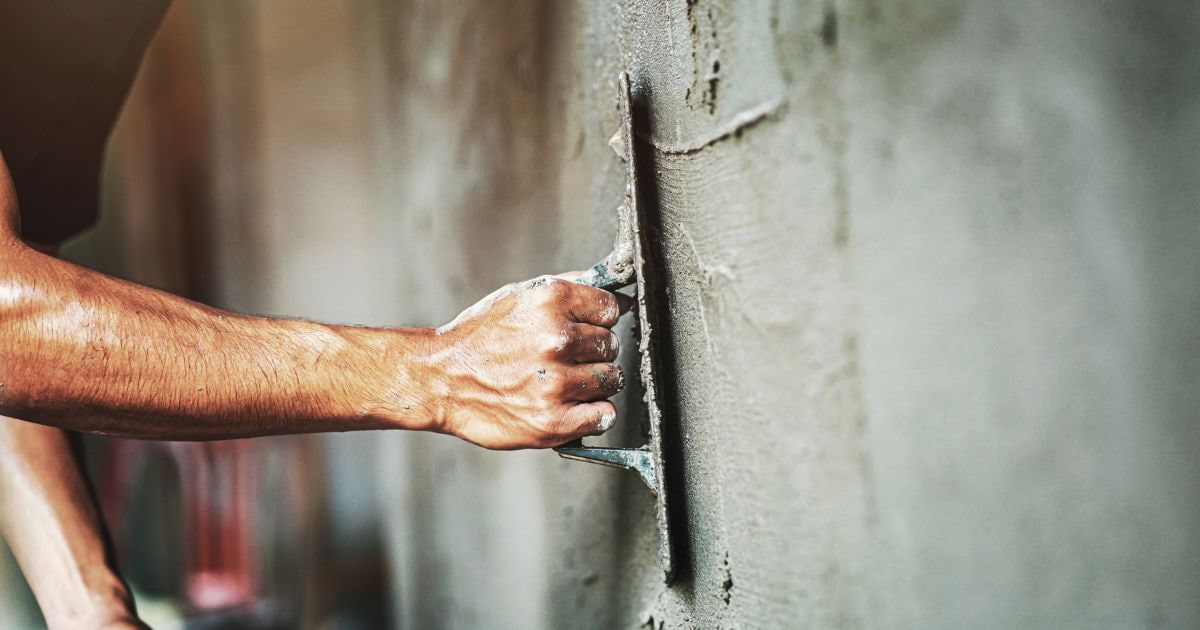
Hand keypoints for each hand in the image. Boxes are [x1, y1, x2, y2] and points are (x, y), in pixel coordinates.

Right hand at [430, 274, 630, 448]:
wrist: (439, 380)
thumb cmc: (479, 339)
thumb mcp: (518, 297)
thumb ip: (569, 289)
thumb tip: (619, 293)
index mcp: (550, 301)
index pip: (610, 308)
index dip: (598, 319)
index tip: (584, 327)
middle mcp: (556, 339)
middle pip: (610, 345)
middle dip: (591, 351)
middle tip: (562, 358)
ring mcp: (556, 383)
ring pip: (610, 380)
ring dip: (592, 382)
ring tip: (560, 381)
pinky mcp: (553, 421)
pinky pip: (604, 416)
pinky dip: (592, 414)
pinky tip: (569, 405)